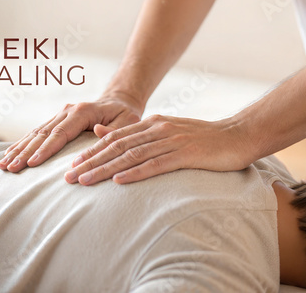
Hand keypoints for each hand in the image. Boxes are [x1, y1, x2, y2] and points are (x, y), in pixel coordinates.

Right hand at [0, 95, 141, 171]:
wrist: (119, 102)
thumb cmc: (125, 115)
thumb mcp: (127, 121)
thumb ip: (115, 129)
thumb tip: (97, 132)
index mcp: (83, 112)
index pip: (60, 133)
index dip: (46, 149)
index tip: (32, 164)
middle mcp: (68, 111)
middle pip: (43, 133)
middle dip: (26, 152)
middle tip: (11, 169)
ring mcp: (61, 114)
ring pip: (36, 133)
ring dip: (20, 149)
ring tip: (4, 165)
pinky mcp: (57, 120)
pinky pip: (38, 133)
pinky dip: (23, 144)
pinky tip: (10, 155)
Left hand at [64, 114, 252, 184]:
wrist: (237, 135)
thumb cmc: (203, 138)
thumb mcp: (168, 131)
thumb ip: (138, 133)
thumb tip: (104, 132)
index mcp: (153, 123)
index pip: (115, 138)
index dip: (92, 151)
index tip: (72, 165)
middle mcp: (158, 129)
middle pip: (117, 146)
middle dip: (90, 162)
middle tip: (68, 177)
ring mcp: (172, 141)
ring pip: (132, 155)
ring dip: (105, 169)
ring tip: (84, 181)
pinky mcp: (186, 154)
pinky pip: (156, 164)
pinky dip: (136, 173)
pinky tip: (119, 181)